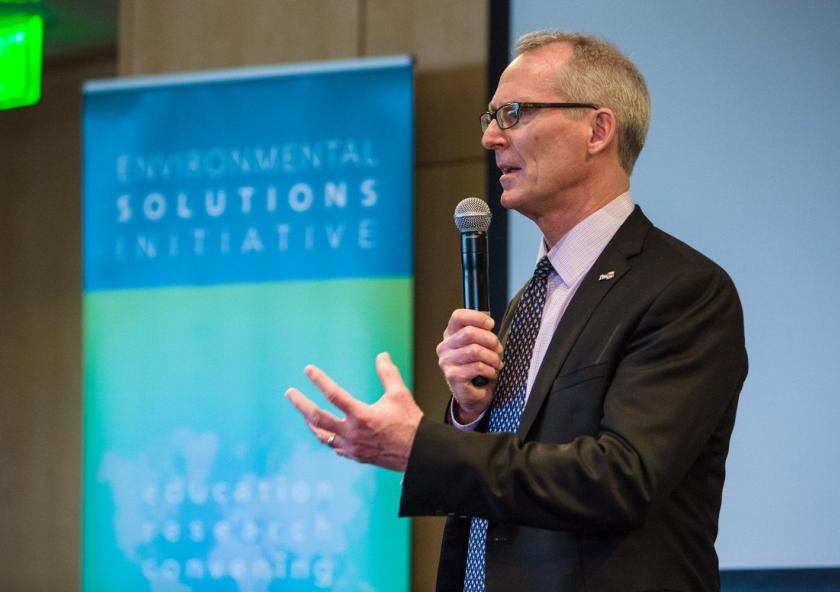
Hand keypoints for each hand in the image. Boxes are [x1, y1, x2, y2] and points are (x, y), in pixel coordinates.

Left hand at [284, 352, 422, 471]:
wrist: (419, 455)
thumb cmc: (410, 423)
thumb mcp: (400, 394)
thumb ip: (388, 374)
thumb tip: (381, 355)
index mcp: (362, 416)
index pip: (333, 395)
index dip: (319, 380)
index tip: (308, 370)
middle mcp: (352, 433)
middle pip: (317, 418)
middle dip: (300, 404)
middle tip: (289, 393)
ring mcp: (352, 447)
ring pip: (322, 435)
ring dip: (311, 423)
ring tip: (304, 414)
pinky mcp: (356, 456)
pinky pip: (335, 447)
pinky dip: (329, 437)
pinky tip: (327, 431)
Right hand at [436, 309, 502, 422]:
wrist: (474, 395)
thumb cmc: (478, 368)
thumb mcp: (479, 346)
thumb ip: (481, 333)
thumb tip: (489, 324)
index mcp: (450, 335)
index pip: (458, 316)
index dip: (477, 317)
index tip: (491, 324)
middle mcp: (445, 347)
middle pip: (469, 333)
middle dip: (490, 340)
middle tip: (498, 349)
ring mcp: (447, 362)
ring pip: (475, 350)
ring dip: (492, 357)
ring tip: (496, 363)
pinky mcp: (453, 376)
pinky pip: (477, 367)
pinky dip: (490, 370)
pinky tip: (491, 373)